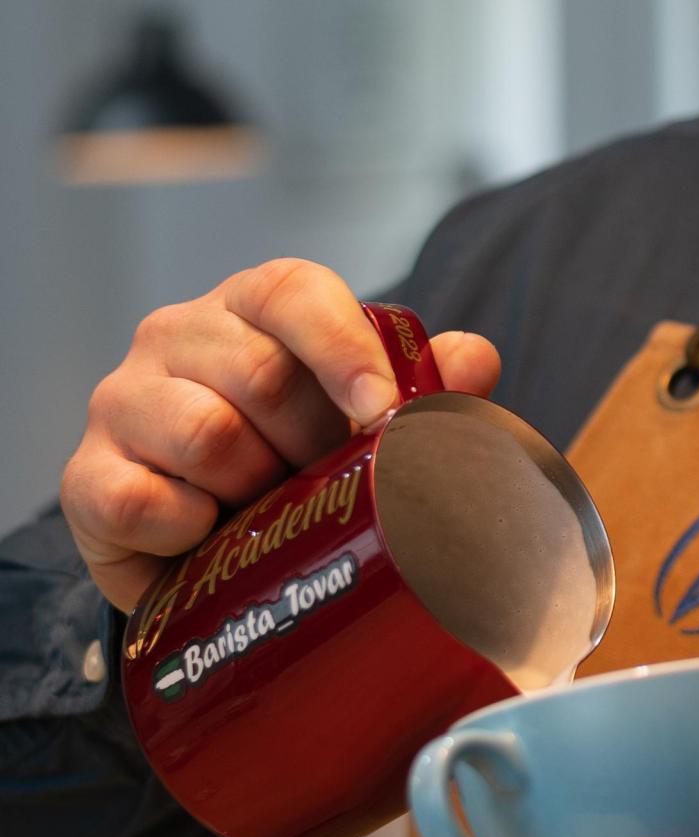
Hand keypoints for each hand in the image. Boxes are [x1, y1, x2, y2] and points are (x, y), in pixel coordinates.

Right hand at [60, 258, 499, 610]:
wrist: (217, 545)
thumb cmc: (304, 458)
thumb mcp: (372, 419)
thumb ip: (428, 385)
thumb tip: (474, 359)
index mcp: (256, 305)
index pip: (294, 292)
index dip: (344, 350)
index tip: (382, 414)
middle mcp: (180, 335)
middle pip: (261, 375)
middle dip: (312, 444)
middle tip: (326, 481)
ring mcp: (124, 400)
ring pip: (206, 436)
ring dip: (256, 489)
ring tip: (266, 508)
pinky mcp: (87, 477)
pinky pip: (141, 502)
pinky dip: (189, 531)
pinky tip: (208, 536)